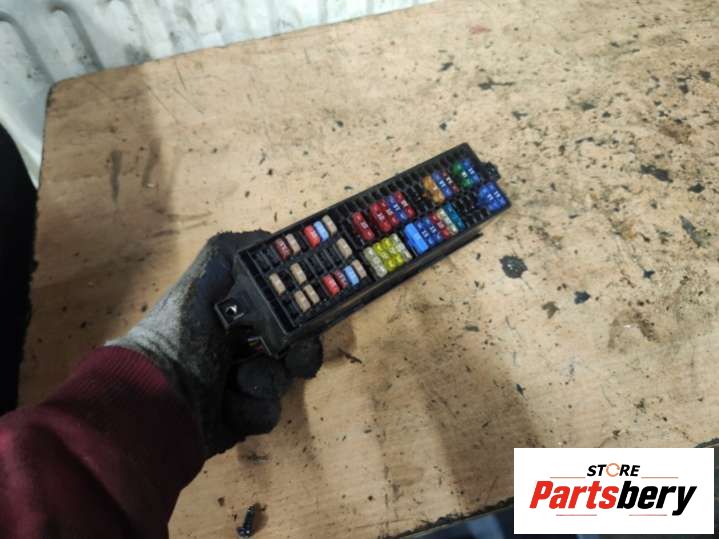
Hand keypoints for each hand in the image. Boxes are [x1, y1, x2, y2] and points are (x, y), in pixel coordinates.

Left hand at [108, 232, 322, 456]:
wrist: (152, 401)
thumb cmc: (178, 338)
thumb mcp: (199, 285)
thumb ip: (228, 254)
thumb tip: (267, 238)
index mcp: (234, 316)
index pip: (284, 311)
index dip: (300, 314)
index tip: (306, 317)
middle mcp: (240, 348)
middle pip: (294, 348)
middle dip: (297, 353)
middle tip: (291, 356)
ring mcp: (242, 386)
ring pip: (282, 381)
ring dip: (264, 381)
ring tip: (236, 383)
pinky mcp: (240, 419)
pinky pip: (268, 412)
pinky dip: (251, 409)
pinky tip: (228, 407)